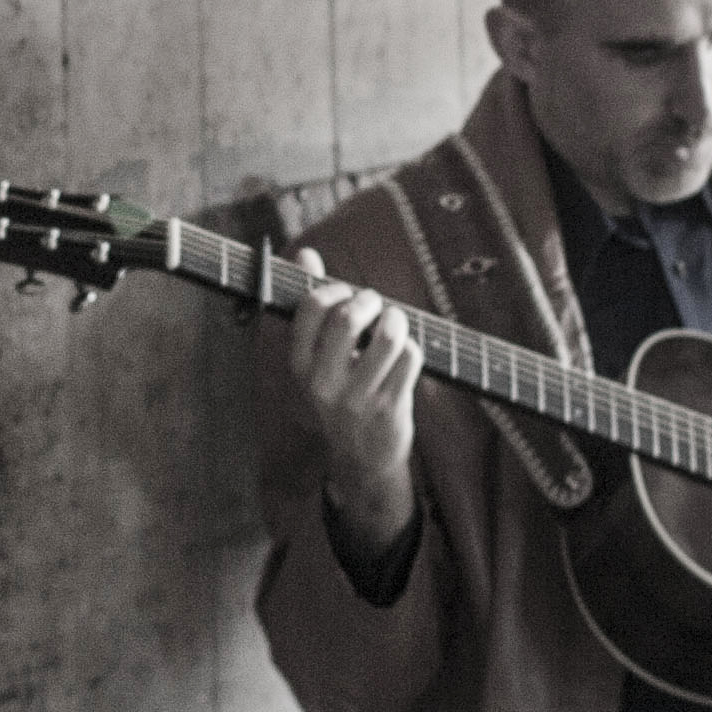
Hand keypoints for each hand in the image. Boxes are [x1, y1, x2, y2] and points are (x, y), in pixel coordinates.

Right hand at [289, 269, 424, 550]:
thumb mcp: (318, 356)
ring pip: (387, 336)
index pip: (310, 309)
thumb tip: (306, 252)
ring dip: (397, 319)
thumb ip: (314, 305)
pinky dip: (412, 346)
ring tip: (394, 323)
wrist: (362, 459)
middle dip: (369, 300)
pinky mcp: (390, 408)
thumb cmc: (341, 392)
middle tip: (375, 305)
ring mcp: (358, 398)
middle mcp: (323, 383)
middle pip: (349, 318)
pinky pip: (410, 357)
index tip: (345, 295)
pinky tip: (404, 354)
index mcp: (300, 365)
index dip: (333, 289)